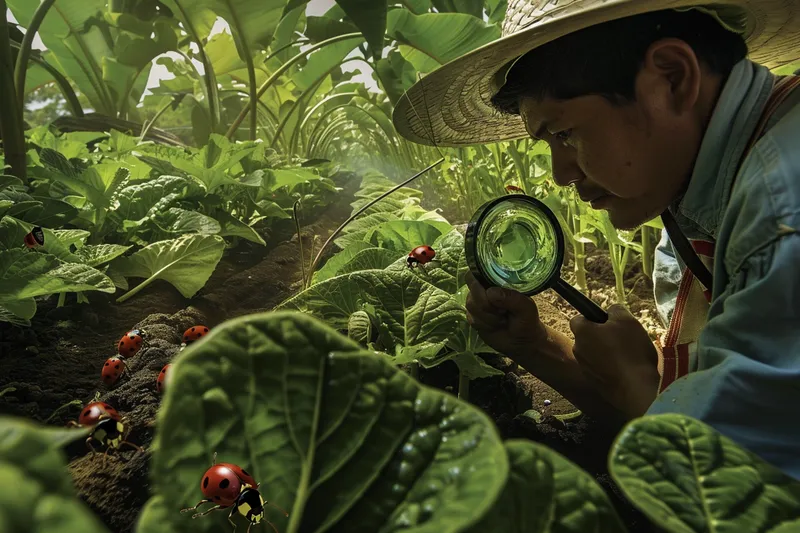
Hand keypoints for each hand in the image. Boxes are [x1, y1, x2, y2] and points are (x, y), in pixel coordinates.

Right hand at [465, 272, 547, 359]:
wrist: (522, 341)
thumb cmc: (527, 320)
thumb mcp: (526, 308)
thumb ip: (512, 298)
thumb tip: (491, 293)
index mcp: (496, 281)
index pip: (476, 272)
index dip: (478, 282)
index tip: (491, 293)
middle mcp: (484, 289)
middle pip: (473, 289)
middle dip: (487, 304)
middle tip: (503, 311)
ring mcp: (477, 303)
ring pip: (472, 305)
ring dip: (489, 316)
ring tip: (502, 319)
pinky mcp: (473, 317)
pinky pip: (472, 319)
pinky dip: (485, 325)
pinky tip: (496, 325)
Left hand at [570, 304, 659, 418]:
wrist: (635, 388)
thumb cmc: (630, 349)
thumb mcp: (627, 320)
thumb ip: (615, 310)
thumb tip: (610, 312)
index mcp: (582, 332)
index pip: (578, 319)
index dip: (592, 318)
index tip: (608, 322)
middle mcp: (577, 349)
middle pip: (586, 337)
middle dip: (601, 336)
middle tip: (621, 338)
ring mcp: (584, 368)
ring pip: (593, 354)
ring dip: (605, 352)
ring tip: (627, 356)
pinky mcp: (593, 383)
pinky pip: (599, 369)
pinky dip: (609, 368)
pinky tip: (625, 370)